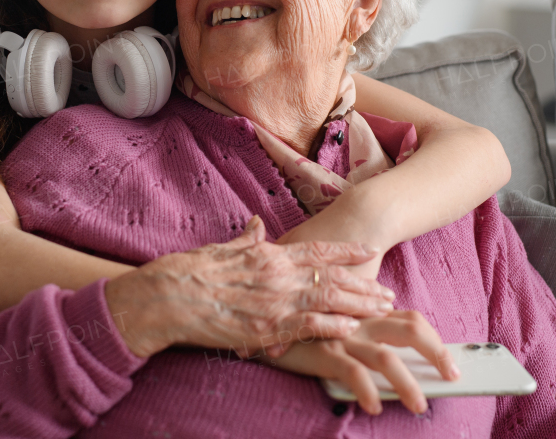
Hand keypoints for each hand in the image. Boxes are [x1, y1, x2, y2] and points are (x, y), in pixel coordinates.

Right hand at [104, 215, 396, 358]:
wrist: (168, 295)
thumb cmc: (189, 272)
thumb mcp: (222, 249)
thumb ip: (246, 240)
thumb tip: (257, 225)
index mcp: (267, 254)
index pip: (316, 249)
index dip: (346, 250)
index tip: (368, 249)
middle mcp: (277, 274)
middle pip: (331, 276)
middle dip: (362, 284)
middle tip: (387, 291)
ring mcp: (273, 301)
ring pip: (326, 299)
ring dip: (357, 305)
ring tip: (382, 309)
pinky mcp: (265, 327)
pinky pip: (306, 325)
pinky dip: (330, 326)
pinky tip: (350, 329)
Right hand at [264, 311, 458, 415]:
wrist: (265, 323)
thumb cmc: (305, 330)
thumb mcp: (338, 328)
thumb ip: (366, 338)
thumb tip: (396, 366)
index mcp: (367, 314)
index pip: (411, 319)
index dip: (435, 340)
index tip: (451, 363)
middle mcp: (360, 322)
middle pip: (410, 329)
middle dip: (437, 353)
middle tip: (453, 376)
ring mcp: (343, 337)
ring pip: (386, 357)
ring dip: (409, 383)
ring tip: (421, 406)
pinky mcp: (323, 352)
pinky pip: (352, 372)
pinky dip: (367, 390)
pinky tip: (375, 406)